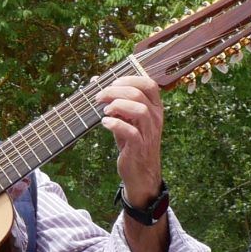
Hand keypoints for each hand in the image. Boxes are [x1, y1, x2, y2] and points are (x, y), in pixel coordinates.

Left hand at [100, 74, 165, 204]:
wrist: (140, 172)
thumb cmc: (131, 142)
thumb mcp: (125, 118)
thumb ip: (114, 100)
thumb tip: (95, 81)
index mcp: (154, 107)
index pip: (149, 83)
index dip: (129, 79)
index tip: (112, 83)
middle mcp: (155, 117)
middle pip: (139, 94)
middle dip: (115, 92)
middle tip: (99, 98)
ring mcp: (149, 132)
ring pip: (140, 110)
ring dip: (117, 106)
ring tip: (105, 111)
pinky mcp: (141, 147)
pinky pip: (131, 132)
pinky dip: (116, 125)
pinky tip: (105, 124)